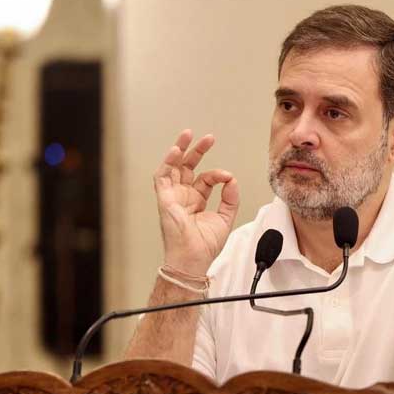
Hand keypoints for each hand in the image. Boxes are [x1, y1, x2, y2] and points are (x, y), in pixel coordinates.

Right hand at [153, 129, 238, 274]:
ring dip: (179, 150)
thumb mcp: (225, 218)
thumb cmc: (204, 245)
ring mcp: (173, 197)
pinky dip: (167, 163)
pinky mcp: (164, 199)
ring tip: (188, 134)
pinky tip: (175, 151)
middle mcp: (183, 196)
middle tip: (209, 138)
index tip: (227, 177)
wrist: (193, 259)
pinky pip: (161, 177)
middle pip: (188, 167)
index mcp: (196, 201)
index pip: (205, 179)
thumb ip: (230, 198)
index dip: (217, 175)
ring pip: (173, 167)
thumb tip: (232, 179)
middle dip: (197, 151)